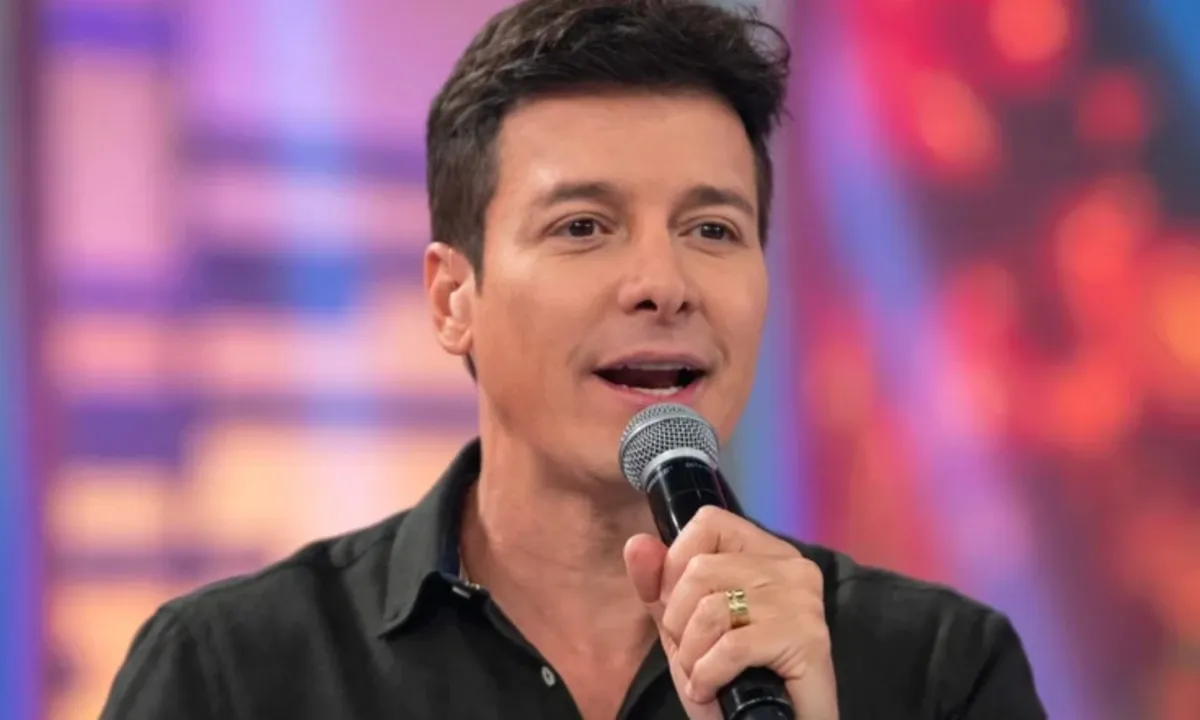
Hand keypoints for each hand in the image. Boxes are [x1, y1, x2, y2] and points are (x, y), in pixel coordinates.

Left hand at [624, 506, 837, 719]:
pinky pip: (731, 647)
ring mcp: (802, 599)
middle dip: (679, 621)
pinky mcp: (808, 638)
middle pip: (700, 568)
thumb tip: (636, 543)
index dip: (675, 564)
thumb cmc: (733, 677)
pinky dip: (707, 675)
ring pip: (711, 608)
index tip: (676, 608)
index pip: (708, 521)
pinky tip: (710, 690)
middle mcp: (791, 565)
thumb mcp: (685, 628)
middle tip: (692, 654)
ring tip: (702, 676)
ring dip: (692, 655)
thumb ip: (659, 586)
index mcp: (766, 552)